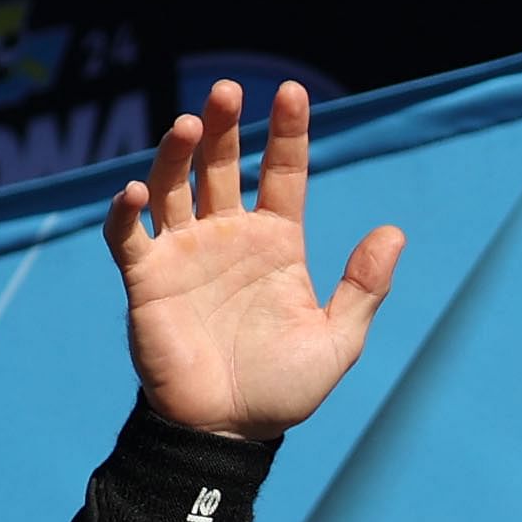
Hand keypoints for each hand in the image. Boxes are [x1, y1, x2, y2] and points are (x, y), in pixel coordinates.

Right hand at [106, 81, 401, 440]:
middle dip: (222, 127)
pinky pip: (129, 237)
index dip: (286, 133)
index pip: (282, 174)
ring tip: (188, 124)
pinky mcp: (147, 280)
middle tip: (225, 90)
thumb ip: (364, 287)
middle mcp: (227, 237)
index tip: (292, 91)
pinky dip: (127, 213)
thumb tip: (395, 232)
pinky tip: (135, 192)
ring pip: (172, 187)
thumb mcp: (339, 339)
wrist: (231, 431)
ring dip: (175, 155)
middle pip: (220, 166)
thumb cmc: (284, 387)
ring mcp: (184, 253)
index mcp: (277, 243)